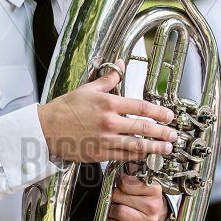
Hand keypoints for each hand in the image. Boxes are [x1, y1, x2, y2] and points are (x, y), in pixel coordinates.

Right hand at [37, 60, 176, 162]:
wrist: (47, 129)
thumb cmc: (66, 109)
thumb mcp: (88, 89)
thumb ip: (109, 79)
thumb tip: (120, 65)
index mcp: (108, 104)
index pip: (141, 107)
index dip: (159, 112)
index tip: (169, 116)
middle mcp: (110, 123)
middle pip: (143, 128)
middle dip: (162, 133)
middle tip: (173, 135)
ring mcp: (105, 140)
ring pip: (136, 146)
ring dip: (154, 148)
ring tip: (166, 149)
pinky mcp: (100, 154)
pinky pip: (124, 156)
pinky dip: (137, 156)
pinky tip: (146, 155)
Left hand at [107, 174, 168, 220]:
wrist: (157, 219)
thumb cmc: (144, 201)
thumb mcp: (140, 186)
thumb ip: (128, 180)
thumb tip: (113, 177)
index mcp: (153, 190)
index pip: (125, 183)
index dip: (118, 185)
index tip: (120, 187)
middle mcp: (153, 205)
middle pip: (118, 197)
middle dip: (113, 198)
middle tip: (117, 200)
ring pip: (118, 212)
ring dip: (112, 212)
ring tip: (117, 211)